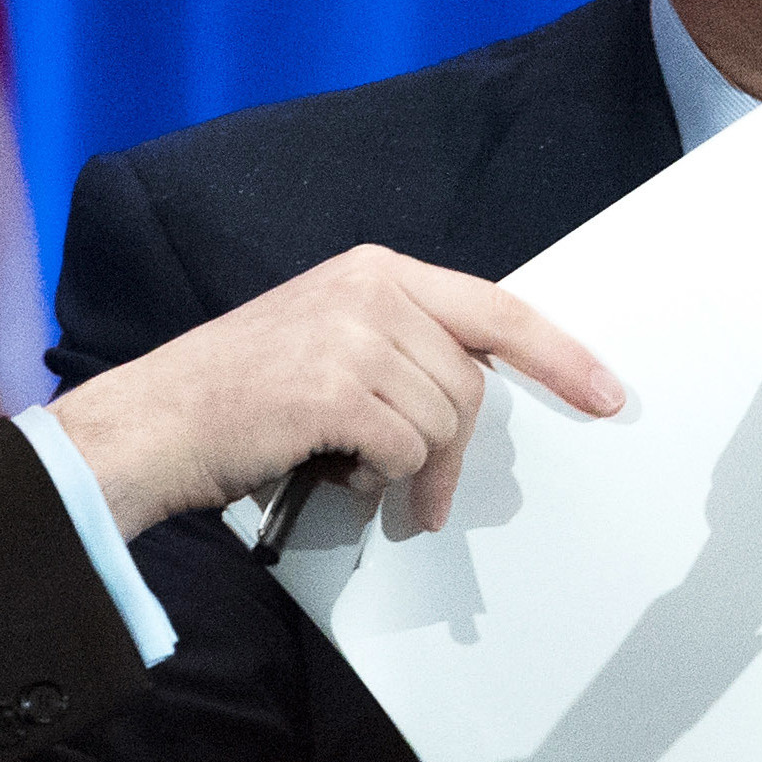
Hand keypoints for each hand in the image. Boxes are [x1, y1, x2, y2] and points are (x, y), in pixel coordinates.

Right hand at [51, 246, 622, 541]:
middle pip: (470, 385)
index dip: (560, 355)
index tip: (607, 394)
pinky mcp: (337, 388)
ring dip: (407, 467)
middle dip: (453, 451)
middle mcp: (371, 288)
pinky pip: (406, 452)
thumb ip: (406, 347)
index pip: (497, 309)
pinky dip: (378, 479)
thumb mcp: (331, 338)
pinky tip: (332, 470)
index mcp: (377, 269)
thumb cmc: (242, 395)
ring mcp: (354, 333)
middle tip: (420, 493)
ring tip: (348, 465)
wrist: (154, 422)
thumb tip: (476, 397)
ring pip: (443, 423)